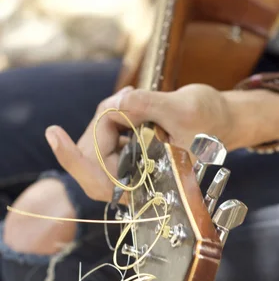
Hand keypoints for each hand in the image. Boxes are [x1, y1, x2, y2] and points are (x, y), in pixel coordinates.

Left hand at [44, 85, 234, 202]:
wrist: (223, 119)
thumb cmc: (210, 119)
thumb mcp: (184, 109)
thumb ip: (149, 107)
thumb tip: (118, 104)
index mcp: (148, 184)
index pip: (98, 179)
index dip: (73, 159)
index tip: (54, 133)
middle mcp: (135, 179)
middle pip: (94, 153)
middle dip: (103, 122)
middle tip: (130, 97)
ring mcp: (130, 164)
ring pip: (99, 139)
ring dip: (111, 113)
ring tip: (138, 97)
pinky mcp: (130, 149)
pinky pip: (108, 130)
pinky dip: (115, 112)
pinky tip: (135, 100)